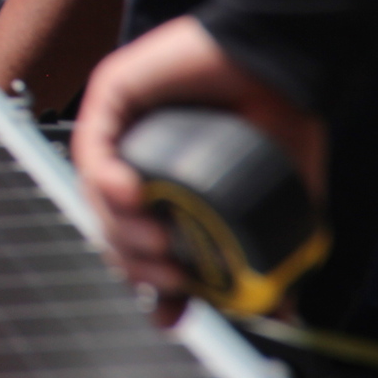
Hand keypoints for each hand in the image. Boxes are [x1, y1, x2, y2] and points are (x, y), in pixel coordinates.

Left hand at [72, 15, 325, 324]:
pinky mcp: (110, 98)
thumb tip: (278, 310)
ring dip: (120, 228)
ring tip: (157, 241)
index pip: (139, 245)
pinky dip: (106, 179)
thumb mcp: (278, 202)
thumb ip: (271, 250)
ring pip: (95, 195)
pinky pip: (91, 149)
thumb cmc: (282, 120)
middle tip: (169, 278)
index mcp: (169, 189)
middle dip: (134, 263)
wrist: (285, 62)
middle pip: (109, 226)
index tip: (167, 314)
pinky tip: (132, 191)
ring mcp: (120, 132)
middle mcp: (136, 162)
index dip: (148, 284)